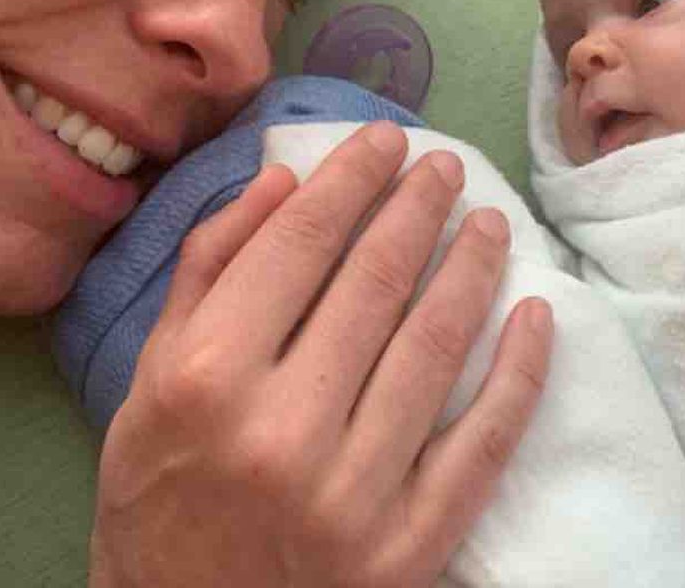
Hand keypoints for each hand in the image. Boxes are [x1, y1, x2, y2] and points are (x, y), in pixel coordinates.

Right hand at [89, 122, 553, 586]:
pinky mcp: (409, 546)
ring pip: (435, 347)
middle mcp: (279, 429)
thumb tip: (281, 181)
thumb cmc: (160, 492)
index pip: (299, 244)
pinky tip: (536, 313)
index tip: (385, 139)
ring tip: (490, 221)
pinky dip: (520, 371)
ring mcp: (352, 493)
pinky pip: (483, 442)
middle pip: (375, 283)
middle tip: (446, 167)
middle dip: (418, 207)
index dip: (350, 179)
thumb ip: (206, 271)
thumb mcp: (147, 378)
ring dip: (473, 269)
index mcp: (205, 377)